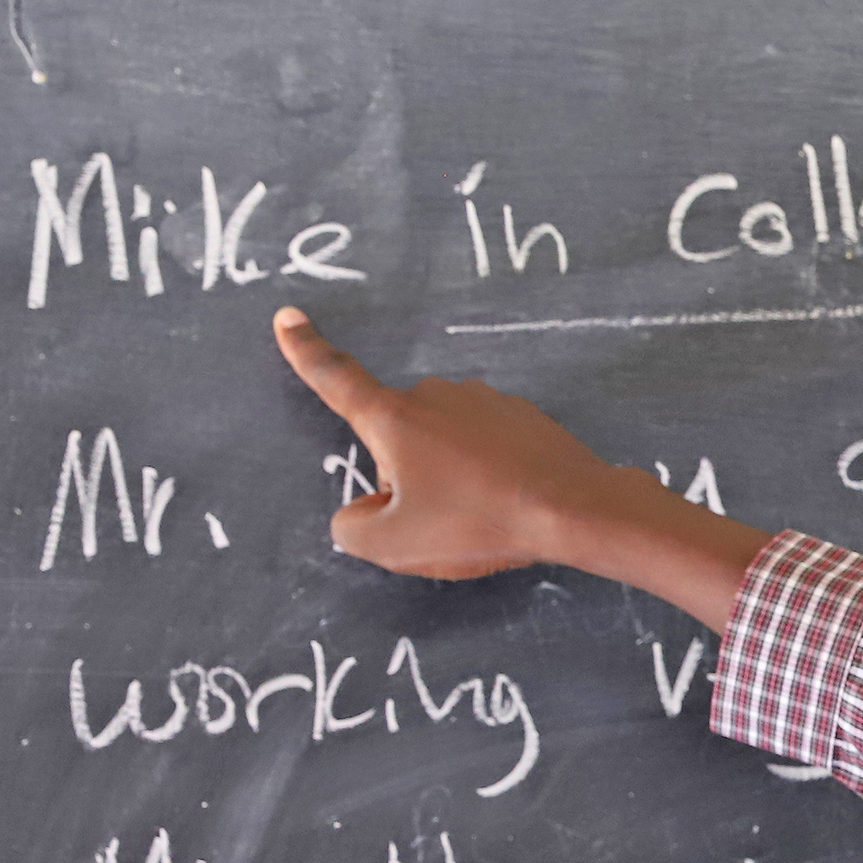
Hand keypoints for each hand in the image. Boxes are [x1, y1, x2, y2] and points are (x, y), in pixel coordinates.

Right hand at [273, 305, 633, 578]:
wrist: (573, 509)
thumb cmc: (477, 521)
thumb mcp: (394, 543)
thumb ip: (353, 528)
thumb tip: (360, 512)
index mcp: (393, 418)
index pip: (336, 379)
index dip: (305, 351)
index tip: (288, 319)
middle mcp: (435, 394)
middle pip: (399, 436)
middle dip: (409, 476)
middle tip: (444, 516)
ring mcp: (484, 399)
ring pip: (445, 444)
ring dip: (452, 476)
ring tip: (483, 512)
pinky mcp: (522, 414)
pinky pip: (487, 446)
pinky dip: (490, 472)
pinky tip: (512, 499)